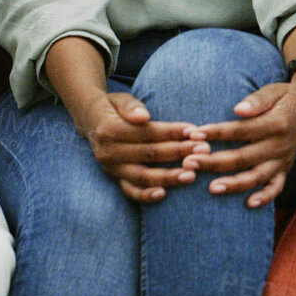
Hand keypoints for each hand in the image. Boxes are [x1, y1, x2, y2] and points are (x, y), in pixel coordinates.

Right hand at [72, 92, 207, 203]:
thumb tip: (143, 117)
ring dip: (168, 177)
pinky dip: (146, 195)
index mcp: (109, 129)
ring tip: (192, 175)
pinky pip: (131, 191)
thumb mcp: (120, 99)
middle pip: (149, 154)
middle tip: (204, 150)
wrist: (91, 123)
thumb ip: (131, 107)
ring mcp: (112, 169)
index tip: (195, 131)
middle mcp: (109, 152)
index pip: (147, 132)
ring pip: (142, 176)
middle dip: (179, 152)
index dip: (172, 132)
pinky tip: (164, 194)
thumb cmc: (113, 108)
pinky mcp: (116, 179)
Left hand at [184, 72, 295, 207]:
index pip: (241, 130)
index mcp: (276, 123)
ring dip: (233, 184)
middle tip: (189, 163)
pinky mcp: (285, 170)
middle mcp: (279, 145)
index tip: (194, 135)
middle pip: (243, 157)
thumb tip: (238, 109)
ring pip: (256, 177)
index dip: (217, 133)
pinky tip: (248, 204)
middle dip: (214, 161)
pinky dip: (264, 198)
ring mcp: (283, 160)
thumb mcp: (272, 91)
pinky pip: (276, 188)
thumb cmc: (283, 98)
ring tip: (211, 188)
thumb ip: (256, 101)